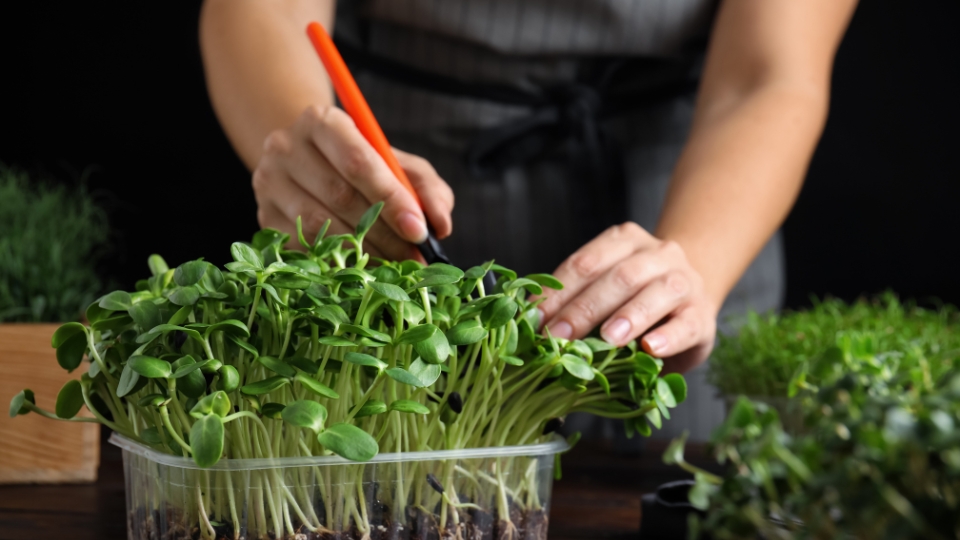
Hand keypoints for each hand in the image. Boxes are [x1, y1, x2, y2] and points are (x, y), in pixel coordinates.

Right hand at [252, 105, 453, 258]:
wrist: (306, 160)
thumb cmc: (361, 162)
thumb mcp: (398, 163)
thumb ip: (426, 187)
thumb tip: (440, 224)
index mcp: (322, 121)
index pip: (358, 162)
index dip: (391, 199)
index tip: (420, 231)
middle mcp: (286, 147)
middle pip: (340, 196)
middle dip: (384, 233)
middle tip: (414, 257)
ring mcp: (268, 183)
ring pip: (319, 226)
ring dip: (364, 252)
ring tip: (395, 266)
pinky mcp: (264, 216)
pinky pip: (304, 247)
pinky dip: (339, 263)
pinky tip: (365, 269)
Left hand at [538, 223, 717, 372]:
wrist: (692, 294)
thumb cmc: (635, 297)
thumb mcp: (605, 287)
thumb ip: (576, 298)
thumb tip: (530, 322)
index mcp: (624, 241)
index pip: (586, 263)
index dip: (558, 291)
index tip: (536, 319)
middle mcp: (657, 254)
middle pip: (618, 277)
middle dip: (585, 308)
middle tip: (560, 336)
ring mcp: (684, 282)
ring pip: (656, 292)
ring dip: (629, 315)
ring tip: (608, 338)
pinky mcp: (703, 316)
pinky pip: (686, 324)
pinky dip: (668, 336)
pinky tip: (651, 348)